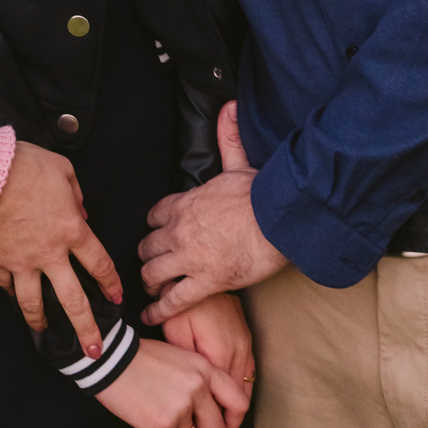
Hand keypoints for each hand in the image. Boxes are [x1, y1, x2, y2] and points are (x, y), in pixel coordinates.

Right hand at [0, 141, 120, 358]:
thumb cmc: (26, 165)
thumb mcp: (63, 170)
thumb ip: (77, 194)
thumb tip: (81, 211)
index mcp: (71, 230)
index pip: (99, 264)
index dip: (110, 283)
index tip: (116, 298)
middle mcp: (50, 253)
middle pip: (73, 300)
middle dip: (87, 329)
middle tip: (95, 351)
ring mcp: (21, 261)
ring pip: (34, 303)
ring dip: (41, 322)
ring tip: (45, 336)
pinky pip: (4, 284)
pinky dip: (9, 293)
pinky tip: (13, 299)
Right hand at [95, 339, 248, 427]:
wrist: (109, 357)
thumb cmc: (138, 358)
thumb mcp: (178, 359)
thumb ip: (197, 382)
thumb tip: (202, 417)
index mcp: (205, 368)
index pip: (239, 403)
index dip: (231, 422)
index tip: (215, 427)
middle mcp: (199, 387)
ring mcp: (182, 405)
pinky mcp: (163, 423)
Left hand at [138, 102, 287, 321]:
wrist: (279, 221)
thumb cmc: (261, 194)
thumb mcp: (239, 164)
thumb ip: (228, 139)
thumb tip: (229, 108)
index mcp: (185, 203)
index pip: (154, 215)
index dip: (153, 224)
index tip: (155, 231)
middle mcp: (179, 231)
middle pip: (147, 245)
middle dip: (147, 254)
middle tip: (151, 263)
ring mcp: (190, 258)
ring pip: (153, 272)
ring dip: (150, 280)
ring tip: (151, 288)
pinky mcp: (205, 282)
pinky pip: (172, 301)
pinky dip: (158, 311)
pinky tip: (149, 318)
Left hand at [161, 293, 253, 427]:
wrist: (202, 269)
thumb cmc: (184, 300)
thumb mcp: (175, 330)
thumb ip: (185, 362)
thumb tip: (187, 391)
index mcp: (221, 353)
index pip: (224, 402)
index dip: (211, 422)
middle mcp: (240, 352)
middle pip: (239, 400)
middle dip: (225, 421)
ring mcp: (246, 344)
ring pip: (246, 387)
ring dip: (234, 406)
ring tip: (214, 421)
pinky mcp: (246, 337)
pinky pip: (247, 372)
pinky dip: (238, 388)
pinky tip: (223, 395)